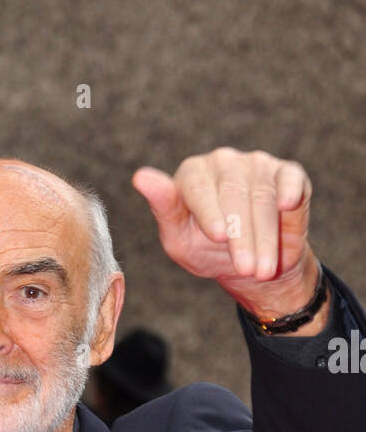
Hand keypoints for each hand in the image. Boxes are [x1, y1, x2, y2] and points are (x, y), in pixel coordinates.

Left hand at [132, 148, 322, 322]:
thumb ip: (163, 209)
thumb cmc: (207, 250)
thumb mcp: (179, 240)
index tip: (218, 236)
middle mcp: (222, 162)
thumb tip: (140, 175)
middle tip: (246, 269)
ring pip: (262, 196)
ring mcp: (255, 164)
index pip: (197, 186)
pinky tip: (287, 204)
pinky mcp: (286, 172)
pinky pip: (290, 178)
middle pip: (232, 195)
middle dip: (241, 237)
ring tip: (262, 269)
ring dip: (264, 237)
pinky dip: (290, 190)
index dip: (209, 212)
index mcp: (192, 174)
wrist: (251, 267)